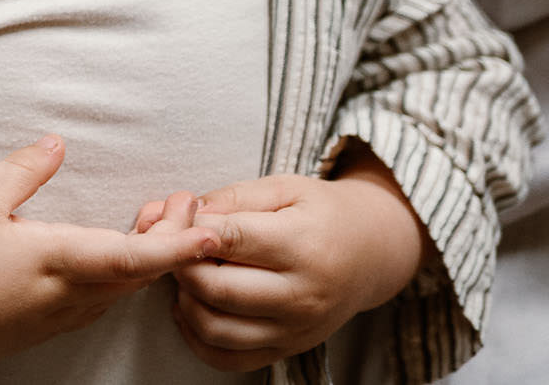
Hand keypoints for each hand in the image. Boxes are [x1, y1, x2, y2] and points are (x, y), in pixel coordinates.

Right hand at [0, 136, 218, 378]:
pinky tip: (122, 251)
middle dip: (175, 239)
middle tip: (188, 200)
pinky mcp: (51, 326)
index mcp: (53, 261)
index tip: (211, 230)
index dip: (177, 245)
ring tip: (161, 217)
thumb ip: (22, 171)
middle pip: (140, 272)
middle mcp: (66, 295)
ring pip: (125, 288)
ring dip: (151, 257)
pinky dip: (125, 275)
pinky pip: (104, 300)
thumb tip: (57, 141)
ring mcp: (61, 316)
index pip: (131, 256)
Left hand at [135, 150, 428, 370]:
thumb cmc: (321, 213)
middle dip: (182, 264)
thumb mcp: (284, 188)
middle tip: (177, 245)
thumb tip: (189, 214)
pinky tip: (193, 306)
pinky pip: (229, 359)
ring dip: (185, 300)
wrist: (372, 254)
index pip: (231, 240)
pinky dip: (197, 337)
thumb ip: (234, 197)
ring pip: (216, 329)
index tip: (180, 216)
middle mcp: (302, 296)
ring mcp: (296, 330)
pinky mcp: (287, 350)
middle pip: (217, 289)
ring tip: (187, 274)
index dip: (193, 227)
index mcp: (304, 247)